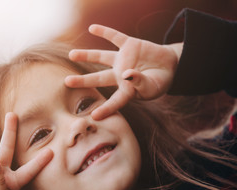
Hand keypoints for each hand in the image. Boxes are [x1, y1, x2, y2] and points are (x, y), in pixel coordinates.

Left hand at [65, 24, 182, 119]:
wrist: (170, 65)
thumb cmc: (160, 82)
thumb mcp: (153, 86)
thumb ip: (140, 82)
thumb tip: (126, 73)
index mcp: (126, 90)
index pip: (115, 101)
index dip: (106, 109)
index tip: (94, 116)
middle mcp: (119, 75)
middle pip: (98, 78)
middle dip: (82, 81)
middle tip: (66, 82)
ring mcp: (123, 60)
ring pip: (101, 57)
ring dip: (86, 55)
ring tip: (71, 54)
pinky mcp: (129, 45)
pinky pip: (115, 37)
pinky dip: (105, 32)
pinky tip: (92, 28)